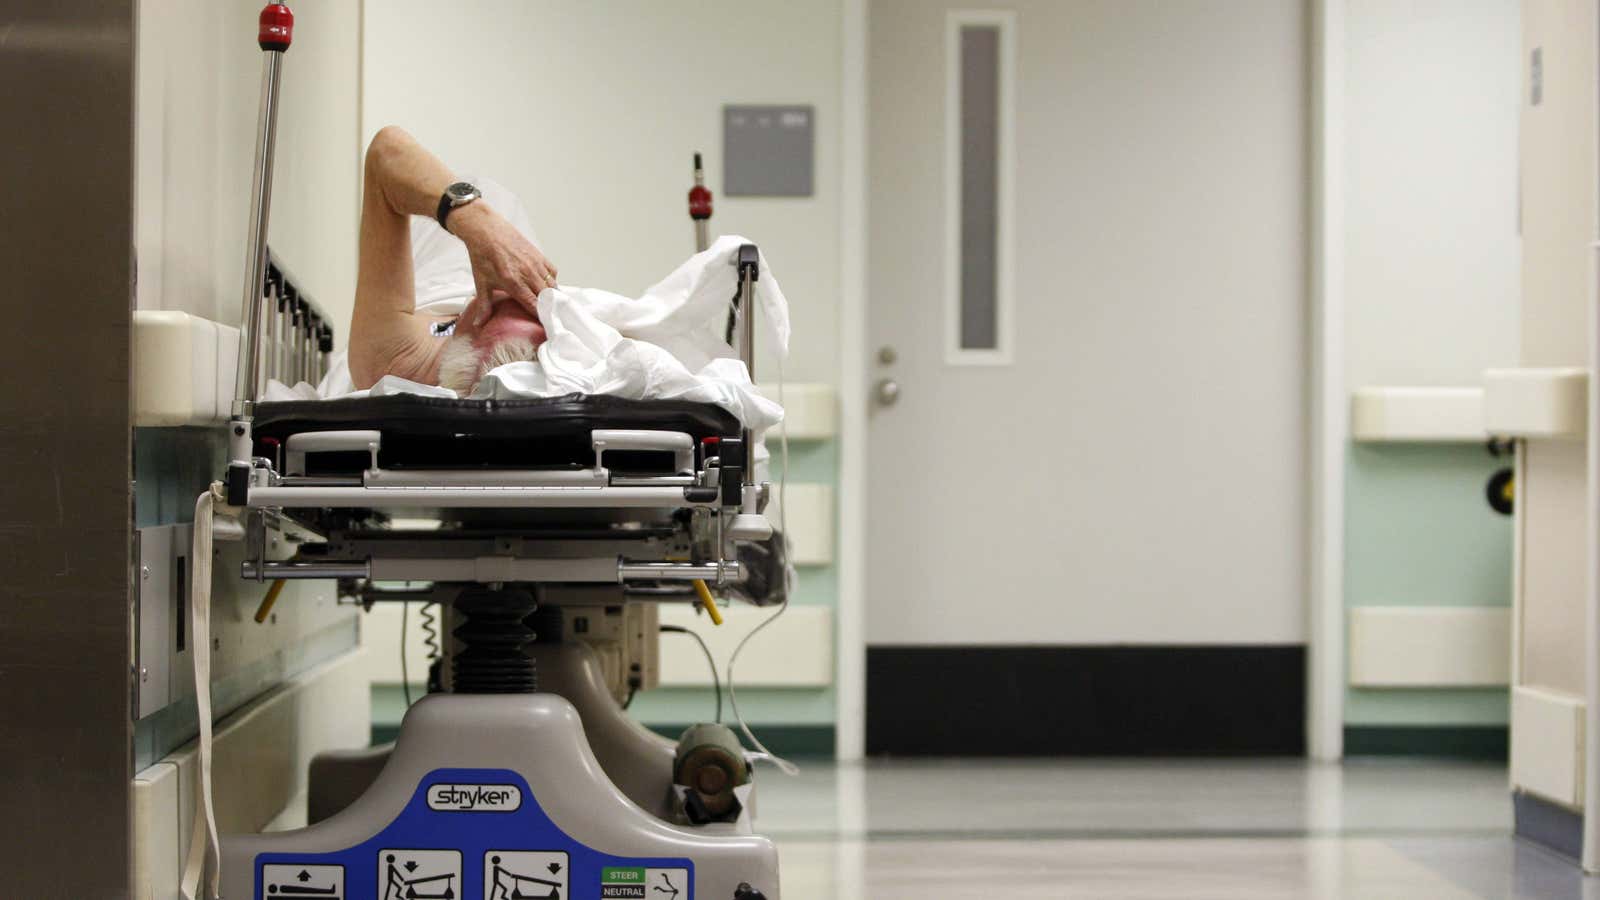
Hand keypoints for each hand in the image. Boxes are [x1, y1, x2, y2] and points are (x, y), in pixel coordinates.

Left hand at [449, 203, 557, 323]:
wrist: (486, 230)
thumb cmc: (483, 256)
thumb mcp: (481, 283)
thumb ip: (484, 305)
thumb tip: (479, 324)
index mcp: (514, 283)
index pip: (535, 306)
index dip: (542, 318)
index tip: (545, 326)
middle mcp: (528, 274)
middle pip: (548, 298)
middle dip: (551, 310)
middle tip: (553, 319)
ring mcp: (536, 264)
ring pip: (553, 286)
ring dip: (554, 297)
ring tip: (554, 307)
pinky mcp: (539, 255)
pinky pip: (553, 273)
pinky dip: (553, 281)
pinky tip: (547, 287)